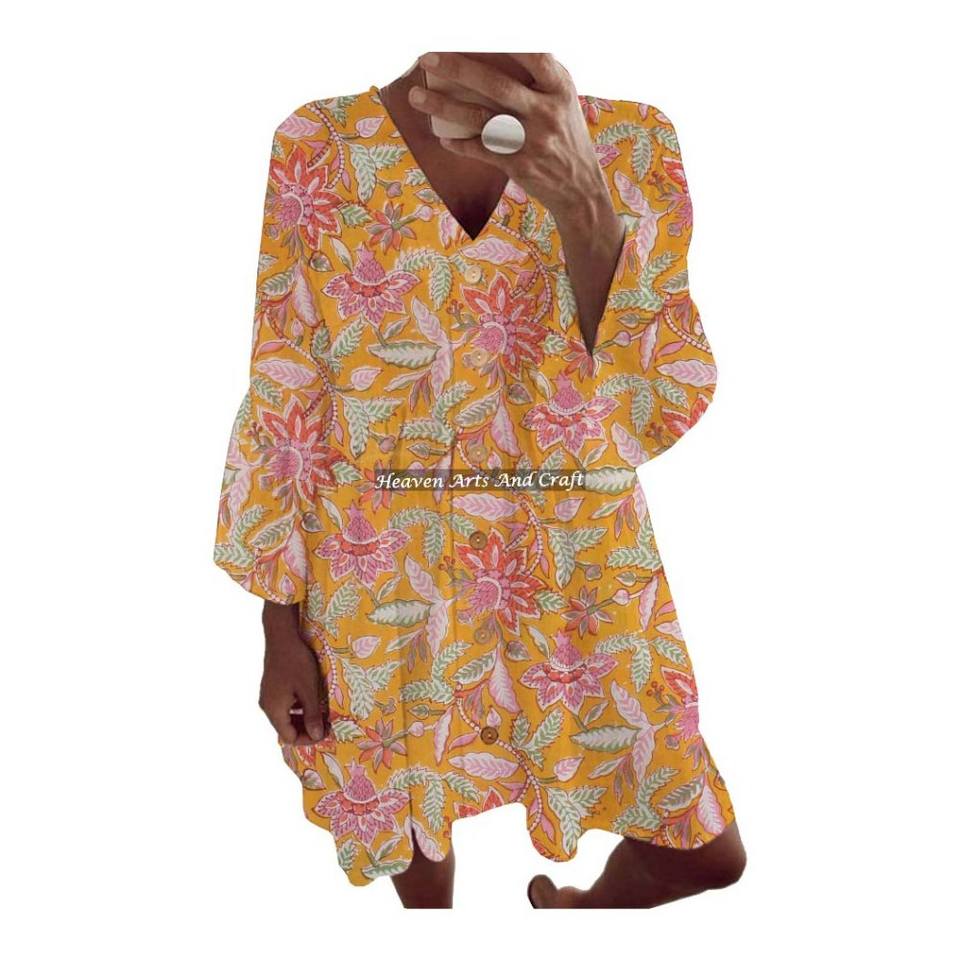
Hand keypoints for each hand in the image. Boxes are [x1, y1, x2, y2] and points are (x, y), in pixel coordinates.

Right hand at [258, 601, 327, 744]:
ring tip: (322, 712)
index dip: (308, 738)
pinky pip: (284, 706)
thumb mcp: (309, 690)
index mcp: (273, 710)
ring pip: (286, 717)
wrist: (282, 636)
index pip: (289, 737)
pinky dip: (298, 708)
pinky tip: (311, 700)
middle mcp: (267, 706)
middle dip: (306, 729)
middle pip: (286, 728)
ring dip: (303, 718)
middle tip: (326, 723)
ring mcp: (268, 696)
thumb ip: (312, 715)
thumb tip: (316, 736)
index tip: (325, 731)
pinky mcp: (272, 687)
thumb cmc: (297, 662)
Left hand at [410, 52, 612, 220]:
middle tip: (428, 58)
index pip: (533, 55)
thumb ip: (540, 80)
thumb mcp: (563, 102)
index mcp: (560, 88)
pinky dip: (460, 144)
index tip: (471, 30)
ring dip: (444, 106)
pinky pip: (482, 150)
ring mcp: (532, 140)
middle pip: (496, 85)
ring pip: (481, 118)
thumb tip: (501, 53)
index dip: (504, 40)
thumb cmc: (566, 138)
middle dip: (458, 68)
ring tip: (417, 96)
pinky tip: (444, 137)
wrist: (580, 188)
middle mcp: (547, 112)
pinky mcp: (519, 165)